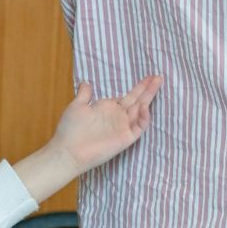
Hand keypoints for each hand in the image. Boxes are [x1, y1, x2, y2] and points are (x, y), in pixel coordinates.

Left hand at [11, 75, 162, 203]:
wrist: (67, 151)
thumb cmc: (70, 129)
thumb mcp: (76, 107)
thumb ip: (84, 95)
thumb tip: (87, 83)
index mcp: (107, 108)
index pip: (126, 97)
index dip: (137, 88)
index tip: (148, 77)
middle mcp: (117, 116)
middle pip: (136, 100)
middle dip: (147, 89)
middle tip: (159, 76)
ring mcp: (122, 127)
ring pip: (140, 110)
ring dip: (149, 97)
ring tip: (157, 82)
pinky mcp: (126, 138)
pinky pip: (139, 126)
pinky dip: (144, 116)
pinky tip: (144, 105)